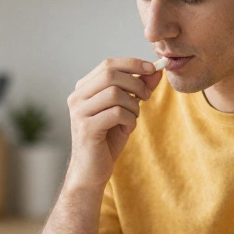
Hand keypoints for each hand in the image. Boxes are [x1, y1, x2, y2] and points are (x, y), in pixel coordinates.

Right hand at [65, 58, 162, 188]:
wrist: (91, 170)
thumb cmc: (107, 138)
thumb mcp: (126, 109)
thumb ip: (138, 89)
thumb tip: (156, 70)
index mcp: (83, 89)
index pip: (107, 64)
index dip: (132, 64)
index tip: (152, 69)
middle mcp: (77, 98)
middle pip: (110, 74)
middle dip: (136, 83)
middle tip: (147, 96)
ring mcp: (79, 113)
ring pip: (114, 93)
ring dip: (133, 105)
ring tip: (133, 117)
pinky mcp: (86, 129)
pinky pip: (116, 113)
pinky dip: (130, 120)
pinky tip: (127, 128)